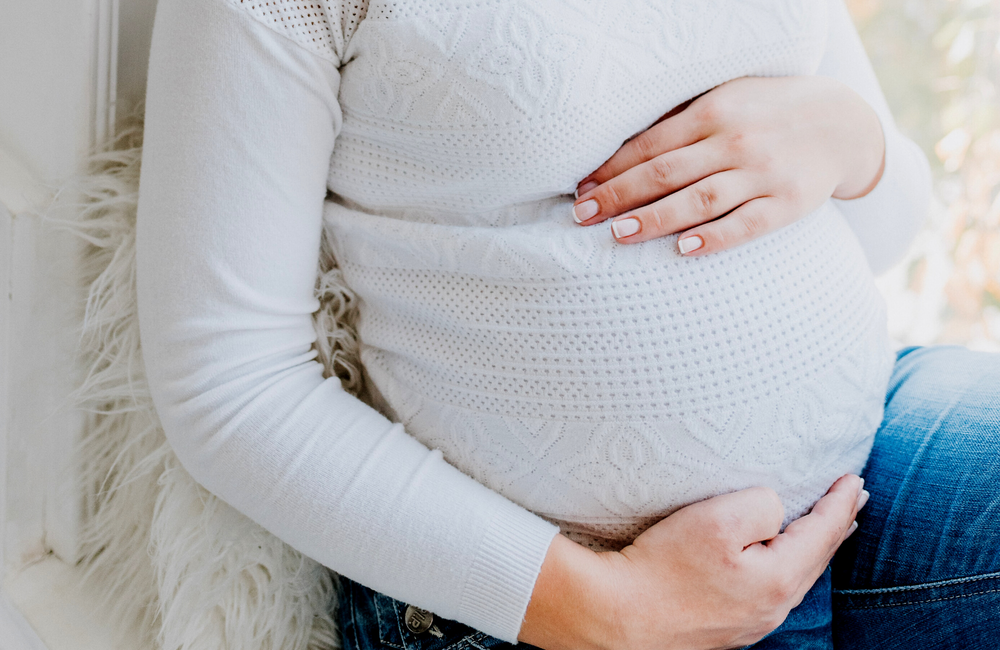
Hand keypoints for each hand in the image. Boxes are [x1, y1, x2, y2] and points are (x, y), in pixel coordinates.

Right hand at [519, 475, 867, 649]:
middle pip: (816, 559)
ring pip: (794, 576)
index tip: (855, 479)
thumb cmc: (663, 565)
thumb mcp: (717, 518)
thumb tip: (775, 510)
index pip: (824, 533)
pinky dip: (785, 564)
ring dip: (812, 546)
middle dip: (836, 525)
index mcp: (778, 580)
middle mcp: (772, 608)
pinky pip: (770, 588)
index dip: (841, 502)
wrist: (615, 616)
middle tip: (853, 498)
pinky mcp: (725, 626)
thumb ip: (762, 505)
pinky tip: (775, 558)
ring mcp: (749, 622)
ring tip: (825, 527)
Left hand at [571, 76, 885, 255]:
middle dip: (619, 195)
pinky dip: (715, 238)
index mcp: (713, 112)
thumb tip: (620, 154)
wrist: (843, 123)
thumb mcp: (726, 101)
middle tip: (583, 216)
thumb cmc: (766, 113)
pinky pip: (747, 224)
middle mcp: (735, 141)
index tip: (581, 190)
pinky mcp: (788, 203)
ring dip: (655, 218)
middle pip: (665, 172)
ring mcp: (763, 173)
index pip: (650, 145)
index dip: (612, 169)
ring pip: (699, 199)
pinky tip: (684, 249)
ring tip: (618, 233)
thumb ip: (681, 123)